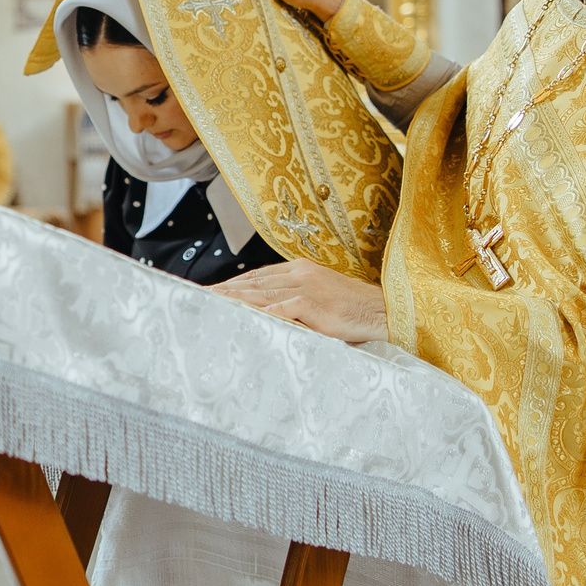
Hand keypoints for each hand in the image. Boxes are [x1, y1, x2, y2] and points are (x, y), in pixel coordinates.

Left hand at [209, 260, 391, 344]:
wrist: (388, 312)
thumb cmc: (355, 310)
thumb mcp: (321, 300)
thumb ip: (295, 301)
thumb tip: (268, 311)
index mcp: (301, 270)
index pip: (257, 276)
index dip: (231, 284)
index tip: (208, 292)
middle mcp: (301, 274)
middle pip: (253, 282)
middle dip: (223, 290)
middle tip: (197, 298)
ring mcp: (309, 288)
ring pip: (262, 292)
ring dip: (233, 299)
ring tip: (210, 304)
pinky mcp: (317, 305)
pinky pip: (284, 308)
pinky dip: (262, 311)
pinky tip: (244, 315)